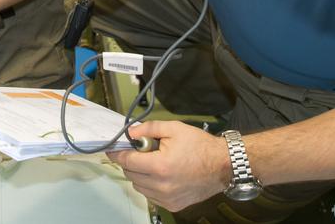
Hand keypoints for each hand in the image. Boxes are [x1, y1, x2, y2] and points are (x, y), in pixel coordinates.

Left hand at [107, 121, 229, 211]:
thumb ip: (149, 129)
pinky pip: (151, 196)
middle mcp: (161, 186)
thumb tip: (130, 133)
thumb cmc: (200, 146)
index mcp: (159, 166)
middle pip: (131, 174)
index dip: (117, 153)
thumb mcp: (174, 129)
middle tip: (142, 152)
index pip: (127, 161)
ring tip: (154, 163)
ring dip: (140, 174)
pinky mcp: (173, 205)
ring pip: (139, 186)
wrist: (223, 166)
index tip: (111, 149)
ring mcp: (167, 198)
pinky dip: (150, 186)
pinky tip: (161, 175)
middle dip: (131, 161)